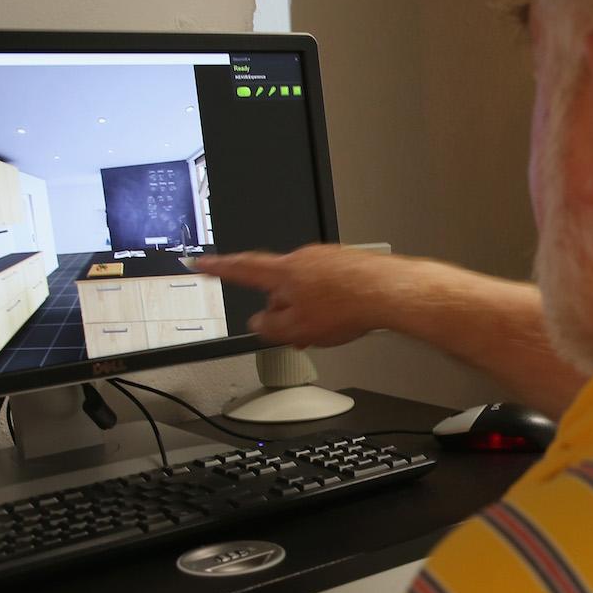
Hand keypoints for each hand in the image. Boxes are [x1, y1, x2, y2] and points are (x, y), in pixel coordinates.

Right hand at [194, 244, 413, 346]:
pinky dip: (330, 305)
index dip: (217, 268)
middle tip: (293, 333)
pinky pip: (329, 287)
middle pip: (280, 287)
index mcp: (283, 271)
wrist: (392, 292)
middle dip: (284, 311)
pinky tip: (343, 321)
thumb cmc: (349, 305)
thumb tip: (258, 323)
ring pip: (307, 290)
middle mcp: (304, 258)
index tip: (200, 262)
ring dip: (309, 311)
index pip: (241, 268)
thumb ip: (269, 327)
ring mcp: (328, 259)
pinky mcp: (349, 265)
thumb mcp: (297, 329)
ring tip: (325, 333)